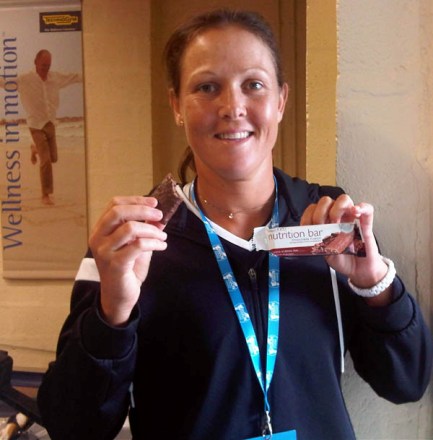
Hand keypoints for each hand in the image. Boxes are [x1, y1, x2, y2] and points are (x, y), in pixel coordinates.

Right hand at [89, 196, 167, 325]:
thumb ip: (145, 229)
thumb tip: (159, 217)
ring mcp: (104, 251)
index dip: (135, 200)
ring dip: (151, 230)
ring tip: (162, 236)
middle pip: (118, 212)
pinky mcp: (115, 264)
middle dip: (143, 210)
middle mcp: (98, 238)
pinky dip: (154, 243)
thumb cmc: (127, 269)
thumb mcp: (136, 244)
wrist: (119, 296)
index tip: (154, 202)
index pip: (114, 205)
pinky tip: (162, 246)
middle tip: (159, 215)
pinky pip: (138, 245)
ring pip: (130, 228)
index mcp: (100, 230)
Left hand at [301, 194, 391, 305]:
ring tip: (337, 223)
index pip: (313, 210)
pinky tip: (356, 212)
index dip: (308, 216)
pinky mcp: (365, 225)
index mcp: (324, 224)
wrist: (359, 270)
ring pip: (344, 200)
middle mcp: (337, 218)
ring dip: (337, 208)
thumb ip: (320, 243)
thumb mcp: (325, 252)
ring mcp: (351, 219)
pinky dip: (362, 208)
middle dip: (320, 212)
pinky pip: (367, 210)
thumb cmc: (342, 259)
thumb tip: (313, 235)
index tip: (308, 227)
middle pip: (326, 201)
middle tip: (322, 226)